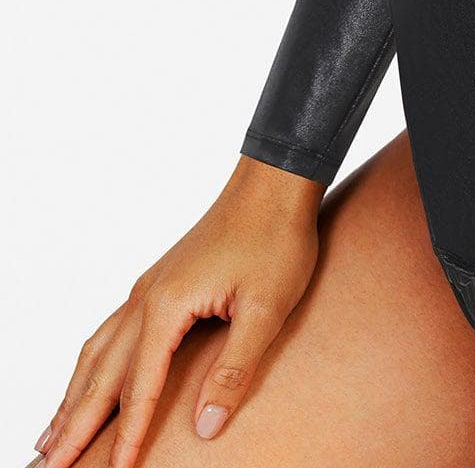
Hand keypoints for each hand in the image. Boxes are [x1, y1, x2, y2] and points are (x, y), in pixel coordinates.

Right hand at [34, 157, 324, 467]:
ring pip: (96, 353)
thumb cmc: (276, 239)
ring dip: (72, 399)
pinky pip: (110, 332)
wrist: (274, 181)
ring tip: (49, 439)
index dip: (127, 436)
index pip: (140, 388)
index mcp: (167, 307)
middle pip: (100, 376)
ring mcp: (148, 288)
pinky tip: (87, 379)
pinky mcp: (159, 281)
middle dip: (73, 428)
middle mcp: (146, 299)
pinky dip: (89, 365)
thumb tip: (205, 427)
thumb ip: (234, 369)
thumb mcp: (266, 309)